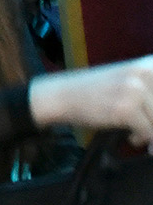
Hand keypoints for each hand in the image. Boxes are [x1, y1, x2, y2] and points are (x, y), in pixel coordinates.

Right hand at [30, 56, 152, 144]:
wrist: (61, 95)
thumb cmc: (97, 91)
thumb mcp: (131, 81)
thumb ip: (152, 91)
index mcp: (151, 63)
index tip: (152, 116)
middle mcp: (147, 72)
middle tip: (150, 136)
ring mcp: (136, 89)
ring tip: (143, 138)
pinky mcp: (126, 108)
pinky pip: (149, 133)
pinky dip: (143, 140)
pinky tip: (131, 138)